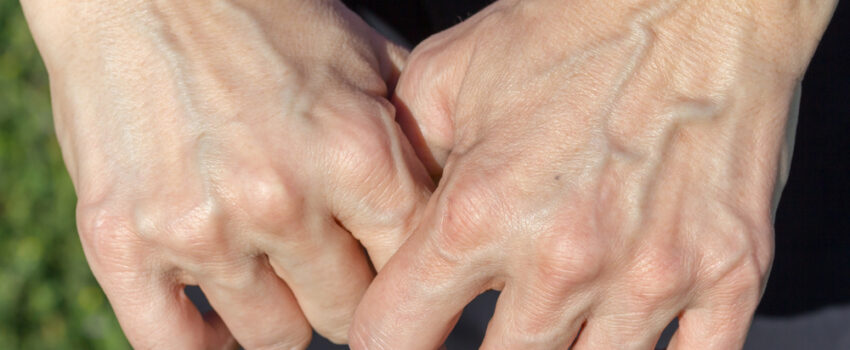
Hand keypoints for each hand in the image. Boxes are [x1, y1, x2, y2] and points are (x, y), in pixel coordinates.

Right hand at [22, 0, 430, 347]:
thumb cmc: (265, 16)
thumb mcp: (365, 56)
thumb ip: (417, 132)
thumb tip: (458, 194)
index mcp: (355, 154)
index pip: (410, 268)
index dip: (405, 271)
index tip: (390, 267)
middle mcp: (281, 200)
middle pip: (347, 314)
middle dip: (345, 291)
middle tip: (331, 262)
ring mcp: (200, 228)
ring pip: (275, 337)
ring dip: (282, 312)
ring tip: (276, 272)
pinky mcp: (122, 244)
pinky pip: (173, 346)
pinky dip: (204, 345)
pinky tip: (220, 321)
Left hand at [351, 0, 835, 348]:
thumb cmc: (570, 26)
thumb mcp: (448, 75)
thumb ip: (406, 160)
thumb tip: (393, 217)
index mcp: (477, 214)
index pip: (394, 333)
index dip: (385, 340)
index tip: (400, 332)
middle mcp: (561, 261)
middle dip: (486, 348)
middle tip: (496, 315)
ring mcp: (650, 276)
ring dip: (566, 348)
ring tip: (562, 307)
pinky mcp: (728, 274)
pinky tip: (631, 324)